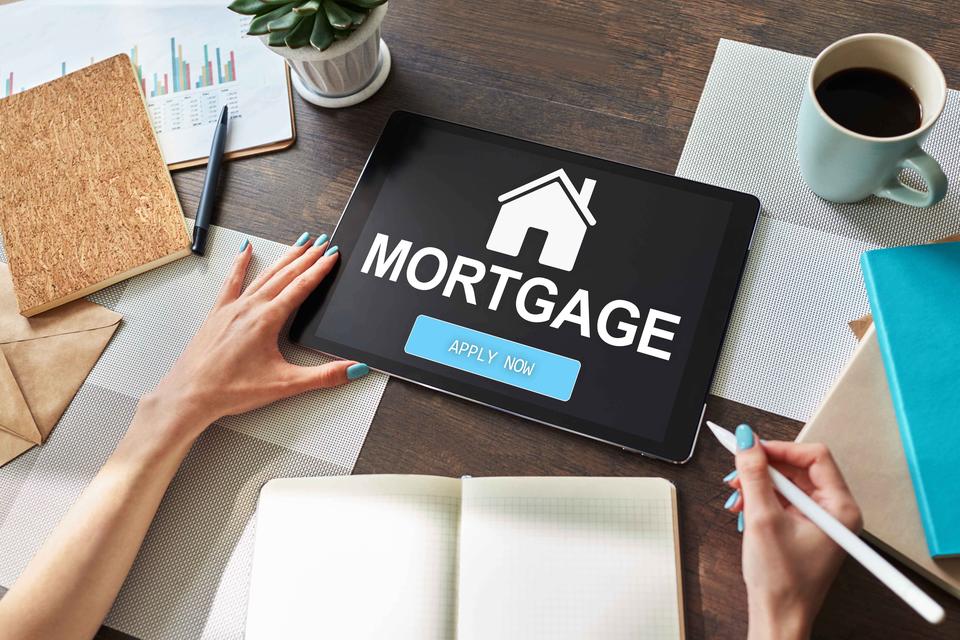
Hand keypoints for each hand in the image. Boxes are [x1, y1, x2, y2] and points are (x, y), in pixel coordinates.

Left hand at [136, 233, 365, 454]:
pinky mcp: (218, 313)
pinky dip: (240, 263)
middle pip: (286, 274)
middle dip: (307, 256)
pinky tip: (245, 249)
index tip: (333, 254)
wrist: (190, 395)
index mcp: (268, 320)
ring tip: (299, 244)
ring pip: (265, 274)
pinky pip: (232, 281)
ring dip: (284, 257)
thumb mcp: (285, 385)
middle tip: (323, 242)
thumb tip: (352, 369)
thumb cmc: (229, 389)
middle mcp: (250, 308)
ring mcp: (233, 308)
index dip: (321, 268)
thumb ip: (323, 376)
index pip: (302, 287)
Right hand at [721, 425, 861, 639]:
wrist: (778, 617)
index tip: (750, 447)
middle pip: (797, 468)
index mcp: (840, 508)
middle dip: (763, 469)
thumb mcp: (763, 518)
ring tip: (737, 497)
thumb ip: (754, 474)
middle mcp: (833, 511)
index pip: (814, 456)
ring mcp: (818, 519)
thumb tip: (747, 441)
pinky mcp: (803, 527)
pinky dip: (759, 499)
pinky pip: (781, 499)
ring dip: (757, 485)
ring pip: (786, 483)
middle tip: (737, 473)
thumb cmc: (782, 582)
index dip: (779, 449)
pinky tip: (743, 508)